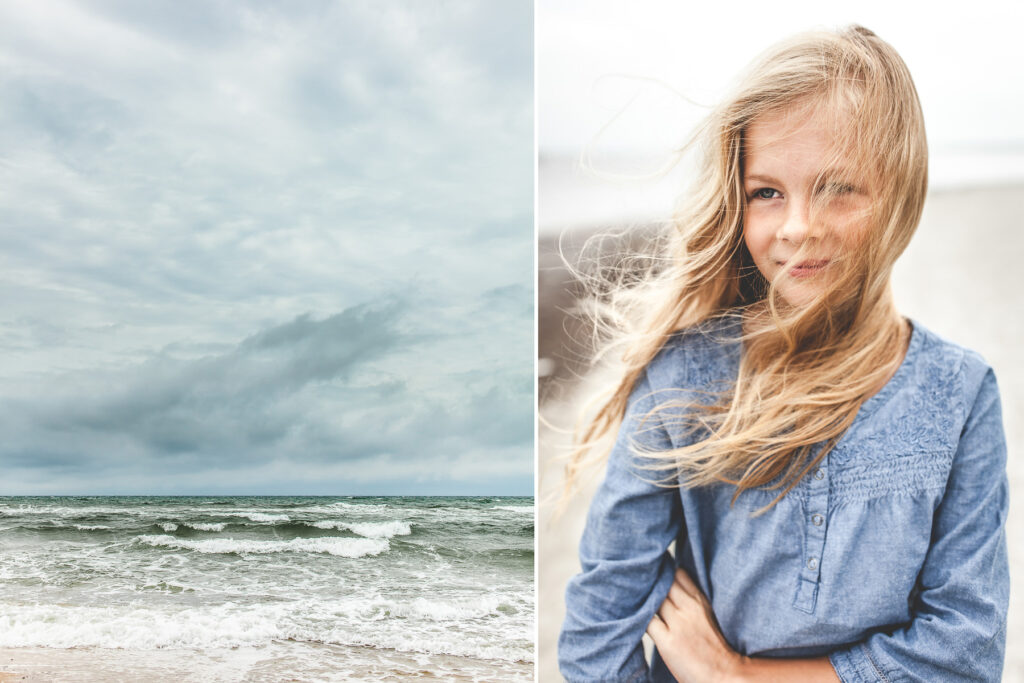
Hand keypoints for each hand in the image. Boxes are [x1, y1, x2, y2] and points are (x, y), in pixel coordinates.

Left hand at [646, 568, 742, 682]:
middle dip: (652, 583)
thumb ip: (689, 600)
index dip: (665, 574)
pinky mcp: (667, 641)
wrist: (723, 675)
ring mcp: (678, 624)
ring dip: (643, 600)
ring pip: (652, 599)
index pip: (678, 573)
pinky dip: (639, 618)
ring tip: (636, 602)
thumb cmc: (713, 649)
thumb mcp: (706, 615)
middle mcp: (689, 608)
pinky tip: (637, 620)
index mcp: (700, 601)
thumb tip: (668, 587)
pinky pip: (646, 621)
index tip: (656, 576)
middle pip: (663, 583)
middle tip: (640, 586)